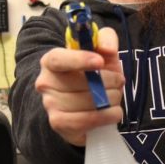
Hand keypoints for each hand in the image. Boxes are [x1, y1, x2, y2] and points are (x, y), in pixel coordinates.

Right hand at [34, 26, 123, 145]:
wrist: (82, 105)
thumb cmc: (92, 74)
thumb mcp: (101, 52)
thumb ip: (106, 39)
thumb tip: (108, 48)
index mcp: (51, 61)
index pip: (59, 59)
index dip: (80, 59)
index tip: (100, 61)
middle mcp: (46, 82)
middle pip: (82, 83)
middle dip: (109, 83)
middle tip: (118, 82)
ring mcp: (50, 105)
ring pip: (88, 103)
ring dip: (111, 100)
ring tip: (115, 97)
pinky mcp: (59, 123)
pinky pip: (87, 121)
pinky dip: (107, 116)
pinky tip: (113, 112)